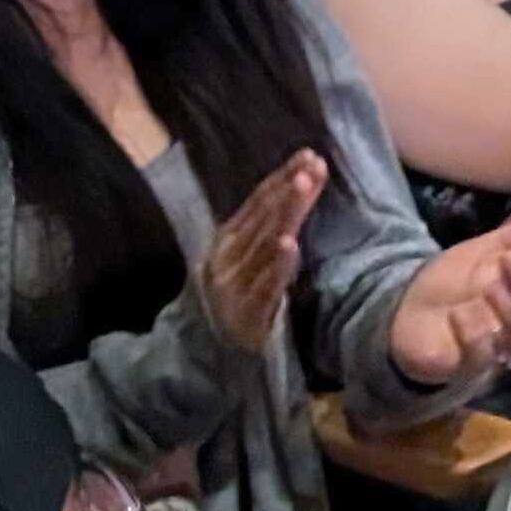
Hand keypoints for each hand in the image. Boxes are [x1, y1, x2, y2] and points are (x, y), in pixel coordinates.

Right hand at [195, 150, 326, 355]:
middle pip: (263, 219)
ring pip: (265, 245)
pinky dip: (277, 265)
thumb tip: (294, 187)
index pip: (256, 204)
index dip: (280, 178)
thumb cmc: (231, 298)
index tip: (308, 155)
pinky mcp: (247, 315)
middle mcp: (225, 261)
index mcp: (224, 243)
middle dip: (289, 190)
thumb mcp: (240, 260)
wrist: (198, 355)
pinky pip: (265, 286)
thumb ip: (262, 230)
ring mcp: (234, 288)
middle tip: (312, 164)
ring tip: (303, 187)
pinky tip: (291, 245)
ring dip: (285, 215)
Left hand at [389, 185, 510, 388]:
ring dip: (508, 307)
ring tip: (488, 286)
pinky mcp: (474, 362)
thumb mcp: (488, 247)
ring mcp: (501, 340)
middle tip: (509, 258)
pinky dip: (473, 333)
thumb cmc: (453, 280)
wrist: (406, 315)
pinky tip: (459, 316)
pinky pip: (483, 352)